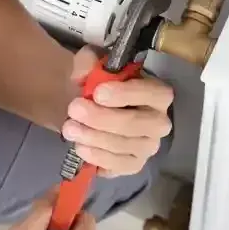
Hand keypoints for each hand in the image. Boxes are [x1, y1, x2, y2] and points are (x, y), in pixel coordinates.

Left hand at [63, 46, 174, 176]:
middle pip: (135, 124)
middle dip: (101, 118)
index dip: (126, 94)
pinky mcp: (135, 164)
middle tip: (74, 109)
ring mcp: (148, 146)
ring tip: (69, 128)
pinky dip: (98, 158)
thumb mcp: (91, 67)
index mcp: (157, 93)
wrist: (89, 111)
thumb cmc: (98, 88)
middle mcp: (159, 122)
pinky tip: (80, 147)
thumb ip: (88, 63)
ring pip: (124, 145)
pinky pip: (119, 166)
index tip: (98, 93)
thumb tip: (85, 73)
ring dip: (93, 137)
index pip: (152, 94)